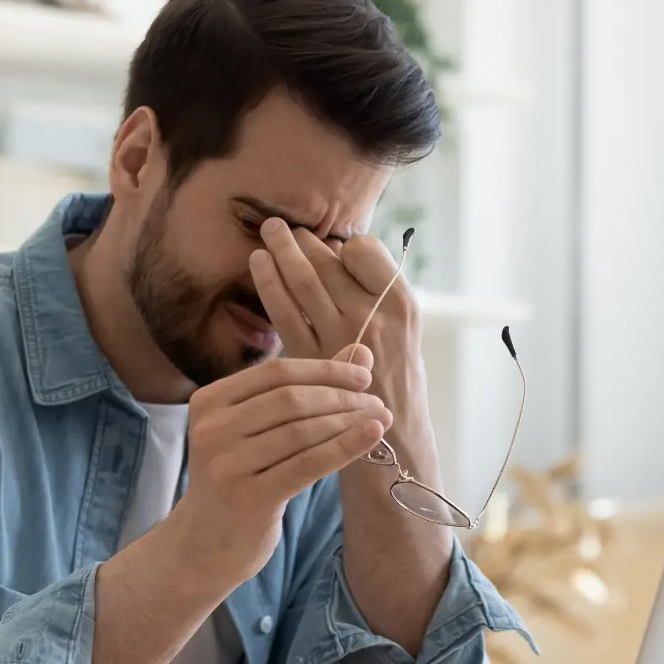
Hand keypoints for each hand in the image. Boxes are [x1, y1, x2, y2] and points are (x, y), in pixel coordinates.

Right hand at [168, 357, 393, 585]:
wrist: (205, 544)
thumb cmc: (239, 478)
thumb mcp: (258, 430)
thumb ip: (303, 389)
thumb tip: (360, 353)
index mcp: (209, 401)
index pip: (275, 372)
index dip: (324, 370)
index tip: (362, 376)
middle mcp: (212, 429)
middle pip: (290, 399)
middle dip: (341, 397)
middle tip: (376, 402)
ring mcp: (227, 464)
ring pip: (302, 431)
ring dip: (348, 422)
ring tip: (380, 420)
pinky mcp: (249, 497)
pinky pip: (308, 464)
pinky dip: (345, 446)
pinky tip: (371, 437)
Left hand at [249, 217, 419, 376]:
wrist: (393, 437)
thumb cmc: (396, 379)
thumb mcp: (405, 331)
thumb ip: (377, 294)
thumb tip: (338, 251)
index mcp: (402, 304)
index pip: (364, 251)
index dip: (343, 245)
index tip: (331, 245)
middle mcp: (373, 316)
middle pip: (328, 263)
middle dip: (301, 240)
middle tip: (280, 225)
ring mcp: (340, 337)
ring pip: (303, 281)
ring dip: (281, 252)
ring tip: (268, 232)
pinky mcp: (311, 358)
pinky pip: (284, 312)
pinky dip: (269, 284)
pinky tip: (258, 265)